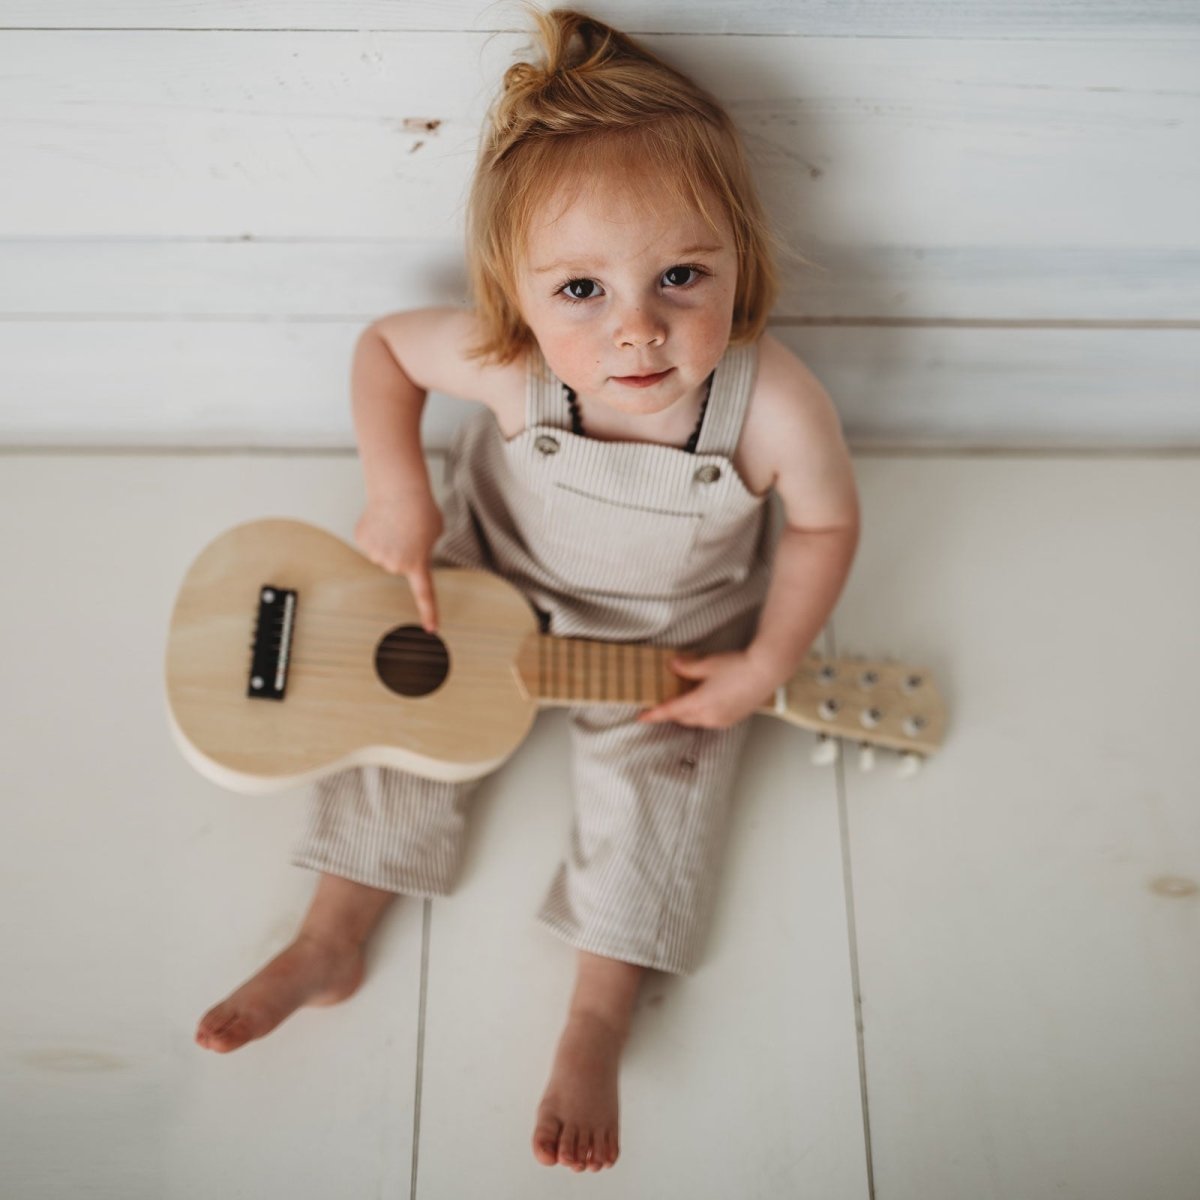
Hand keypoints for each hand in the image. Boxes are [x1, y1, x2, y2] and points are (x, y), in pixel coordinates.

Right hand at [354, 490, 443, 630]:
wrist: (399, 490)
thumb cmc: (421, 509)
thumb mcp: (435, 532)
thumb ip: (425, 548)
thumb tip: (412, 552)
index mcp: (417, 564)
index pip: (424, 594)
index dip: (429, 612)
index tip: (431, 629)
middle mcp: (395, 565)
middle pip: (397, 565)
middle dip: (403, 551)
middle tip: (408, 531)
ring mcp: (376, 554)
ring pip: (382, 554)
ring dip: (389, 541)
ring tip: (395, 523)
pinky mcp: (362, 541)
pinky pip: (371, 542)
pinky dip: (376, 532)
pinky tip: (382, 520)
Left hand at [637, 650, 777, 728]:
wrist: (767, 671)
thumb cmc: (738, 666)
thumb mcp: (707, 664)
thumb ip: (687, 667)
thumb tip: (673, 666)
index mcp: (700, 704)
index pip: (670, 711)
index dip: (654, 714)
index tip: (641, 717)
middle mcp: (710, 716)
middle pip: (683, 717)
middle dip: (672, 711)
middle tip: (664, 701)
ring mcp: (723, 720)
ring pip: (697, 720)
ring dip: (688, 712)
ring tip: (684, 698)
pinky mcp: (734, 718)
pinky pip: (711, 720)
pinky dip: (702, 713)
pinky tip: (705, 700)